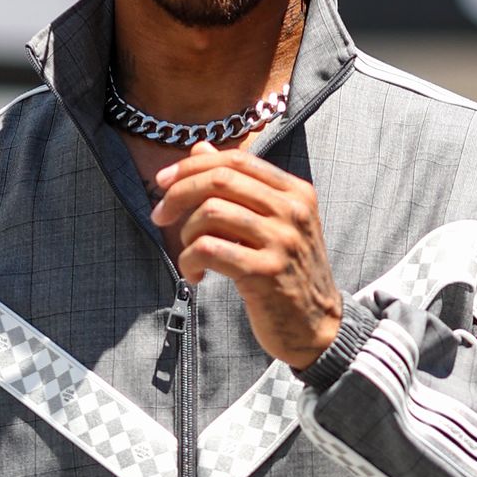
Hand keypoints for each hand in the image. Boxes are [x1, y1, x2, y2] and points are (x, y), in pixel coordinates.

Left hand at [150, 140, 342, 368]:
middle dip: (178, 194)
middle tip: (159, 216)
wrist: (317, 327)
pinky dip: (189, 261)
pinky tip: (196, 276)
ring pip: (210, 213)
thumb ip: (240, 187)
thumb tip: (200, 149)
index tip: (163, 182)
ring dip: (186, 234)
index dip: (192, 166)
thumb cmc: (288, 275)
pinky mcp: (265, 272)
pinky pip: (208, 250)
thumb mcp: (273, 224)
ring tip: (190, 255)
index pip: (236, 160)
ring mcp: (281, 241)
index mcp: (295, 192)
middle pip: (219, 180)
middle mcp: (292, 211)